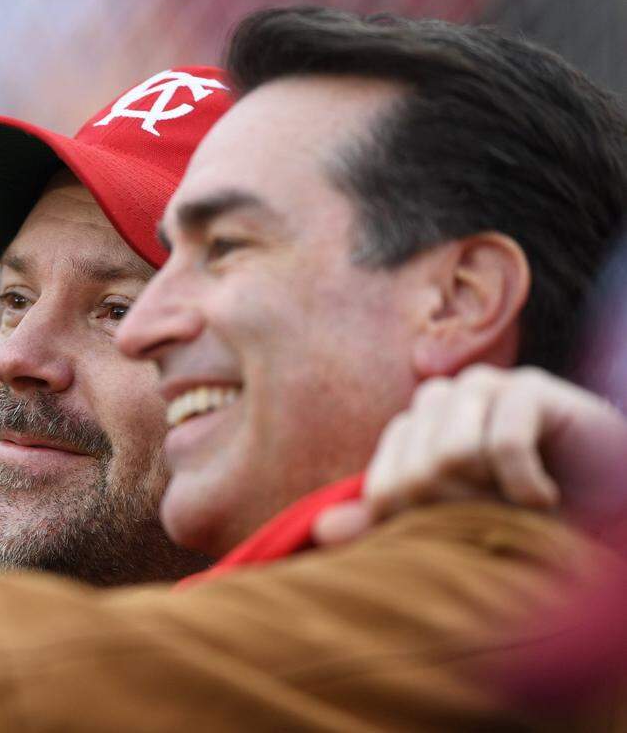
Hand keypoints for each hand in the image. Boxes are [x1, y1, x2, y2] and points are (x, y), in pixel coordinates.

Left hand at [314, 365, 626, 545]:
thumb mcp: (451, 529)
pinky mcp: (530, 387)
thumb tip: (321, 530)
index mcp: (411, 432)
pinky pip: (500, 443)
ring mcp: (482, 386)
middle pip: (415, 473)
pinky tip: (547, 495)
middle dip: (462, 512)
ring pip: (450, 454)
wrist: (605, 505)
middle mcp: (438, 401)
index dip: (426, 526)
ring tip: (523, 503)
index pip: (384, 488)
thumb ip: (389, 524)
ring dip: (494, 498)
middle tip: (502, 517)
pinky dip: (526, 486)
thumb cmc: (524, 518)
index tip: (465, 531)